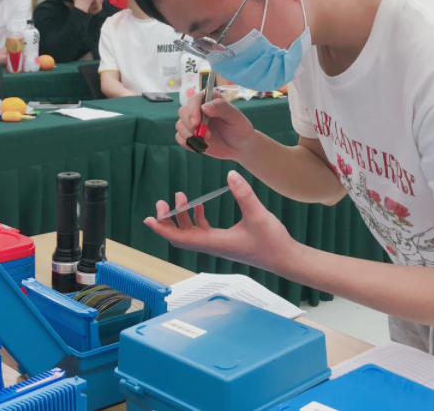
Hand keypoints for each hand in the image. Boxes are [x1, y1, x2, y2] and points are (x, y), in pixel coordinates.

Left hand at [144, 170, 298, 271]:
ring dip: (182, 217)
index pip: (180, 238)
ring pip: (192, 233)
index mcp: (215, 242)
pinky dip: (197, 218)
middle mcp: (213, 245)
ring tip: (179, 197)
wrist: (285, 258)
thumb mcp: (257, 215)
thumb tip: (230, 174)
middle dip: (168, 220)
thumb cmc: (272, 242)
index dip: (162, 229)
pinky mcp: (226, 242)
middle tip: (162, 203)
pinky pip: (204, 232)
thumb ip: (243, 194)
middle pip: (181, 236)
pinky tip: (199, 206)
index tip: (148, 219)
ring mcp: (219, 244)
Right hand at [176, 94, 256, 159]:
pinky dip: (187, 143)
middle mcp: (198, 109)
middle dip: (190, 124)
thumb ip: (222, 108)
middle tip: (205, 135)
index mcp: (209, 99)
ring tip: (206, 140)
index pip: (194, 99)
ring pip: (180, 125)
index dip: (192, 110)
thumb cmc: (240, 128)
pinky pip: (179, 138)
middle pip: (183, 112)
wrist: (240, 147)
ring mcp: (193, 123)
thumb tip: (205, 107)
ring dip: (189, 135)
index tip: (197, 122)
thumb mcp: (235, 117)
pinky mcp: (190, 136)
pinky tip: (200, 145)